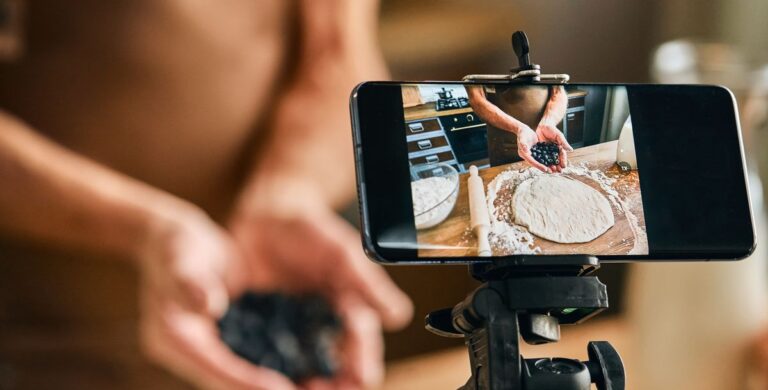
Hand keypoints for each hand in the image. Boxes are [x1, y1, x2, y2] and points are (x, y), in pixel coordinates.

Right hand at [138, 209, 296, 389]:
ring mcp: (209, 347)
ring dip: (272, 382)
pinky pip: (252, 355)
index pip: (214, 367)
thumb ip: (191, 284)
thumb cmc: (176, 247)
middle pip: (229, 379)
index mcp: (174, 338)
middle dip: (264, 388)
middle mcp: (192, 350)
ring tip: (310, 385)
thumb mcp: (181, 260)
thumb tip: (208, 306)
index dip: (245, 379)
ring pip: (243, 371)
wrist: (180, 241)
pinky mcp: (228, 337)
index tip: (278, 387)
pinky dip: (276, 361)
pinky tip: (308, 366)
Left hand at [229, 204, 413, 388]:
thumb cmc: (310, 230)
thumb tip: (398, 315)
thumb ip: (367, 284)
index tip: (361, 378)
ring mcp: (295, 331)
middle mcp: (325, 326)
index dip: (363, 363)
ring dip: (305, 384)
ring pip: (306, 368)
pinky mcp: (263, 331)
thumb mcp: (341, 254)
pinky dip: (270, 372)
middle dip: (337, 383)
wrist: (266, 217)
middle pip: (337, 367)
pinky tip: (264, 381)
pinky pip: (269, 357)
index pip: (363, 344)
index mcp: (351, 310)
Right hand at [516, 125, 551, 171]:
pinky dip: (548, 159)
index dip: (538, 166)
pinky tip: (554, 161)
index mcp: (524, 154)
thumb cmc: (522, 133)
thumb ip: (523, 144)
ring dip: (547, 165)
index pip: (532, 161)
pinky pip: (543, 156)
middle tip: (551, 172)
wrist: (524, 130)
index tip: (545, 169)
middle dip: (544, 168)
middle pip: (537, 163)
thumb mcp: (522, 138)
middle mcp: (528, 156)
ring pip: (541, 161)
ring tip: (554, 169)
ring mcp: (533, 154)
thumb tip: (526, 150)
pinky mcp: (537, 151)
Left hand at [535, 123, 573, 172]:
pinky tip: (542, 167)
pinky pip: (541, 158)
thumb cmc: (552, 129)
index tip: (564, 166)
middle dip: (557, 166)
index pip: (562, 156)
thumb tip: (571, 150)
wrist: (543, 126)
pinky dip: (542, 163)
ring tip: (551, 171)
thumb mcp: (559, 135)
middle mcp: (554, 151)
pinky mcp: (540, 152)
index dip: (563, 161)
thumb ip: (564, 143)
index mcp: (559, 148)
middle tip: (558, 172)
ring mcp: (547, 152)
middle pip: (556, 161)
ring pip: (549, 161)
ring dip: (550, 166)